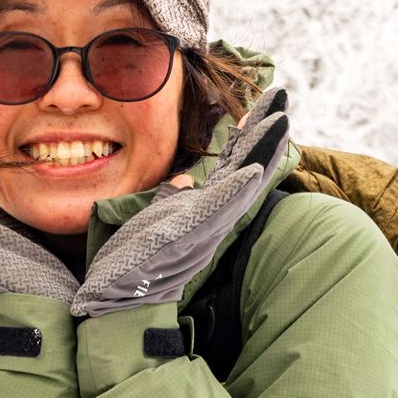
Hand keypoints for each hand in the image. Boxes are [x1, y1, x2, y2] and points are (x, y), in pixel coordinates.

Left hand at [72, 87, 290, 317]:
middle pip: (247, 166)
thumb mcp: (157, 220)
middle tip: (282, 94)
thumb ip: (174, 199)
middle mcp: (211, 217)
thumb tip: (184, 179)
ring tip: (280, 118)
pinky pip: (217, 211)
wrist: (115, 303)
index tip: (263, 105)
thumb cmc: (134, 263)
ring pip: (241, 184)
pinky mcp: (187, 237)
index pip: (233, 165)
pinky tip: (253, 170)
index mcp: (203, 210)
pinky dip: (236, 190)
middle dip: (266, 131)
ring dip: (261, 151)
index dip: (249, 135)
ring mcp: (203, 227)